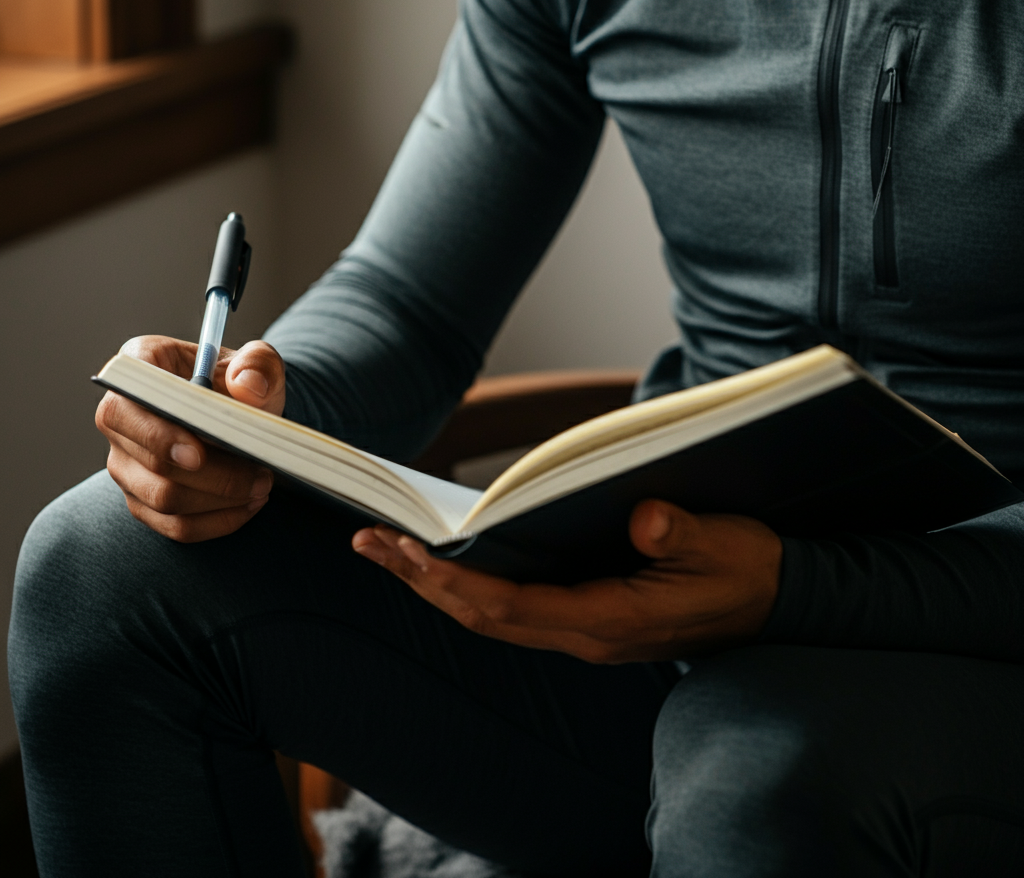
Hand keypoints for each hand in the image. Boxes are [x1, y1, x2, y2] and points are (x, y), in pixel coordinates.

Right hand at [95, 335, 285, 541]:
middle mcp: (120, 416)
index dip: (158, 434)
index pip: (127, 404)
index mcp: (139, 366)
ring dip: (219, 499)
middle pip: (151, 461)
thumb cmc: (241, 383)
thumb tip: (248, 386)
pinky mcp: (143, 498)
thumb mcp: (259, 363)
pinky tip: (249, 506)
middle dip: (212, 475)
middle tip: (261, 475)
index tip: (198, 455)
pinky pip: (174, 525)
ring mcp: (126, 462)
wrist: (241, 416)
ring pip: (163, 498)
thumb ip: (258, 364)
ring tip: (262, 487)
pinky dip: (217, 521)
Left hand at [352, 500, 781, 661]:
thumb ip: (685, 535)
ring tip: (389, 547)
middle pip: (483, 615)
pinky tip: (451, 558)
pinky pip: (513, 606)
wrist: (776, 603)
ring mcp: (583, 627)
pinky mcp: (588, 613)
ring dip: (437, 584)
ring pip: (492, 613)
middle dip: (422, 582)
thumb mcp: (726, 548)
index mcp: (608, 620)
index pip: (509, 608)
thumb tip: (646, 515)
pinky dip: (471, 584)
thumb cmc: (748, 572)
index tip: (405, 548)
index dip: (453, 582)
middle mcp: (584, 632)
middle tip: (369, 540)